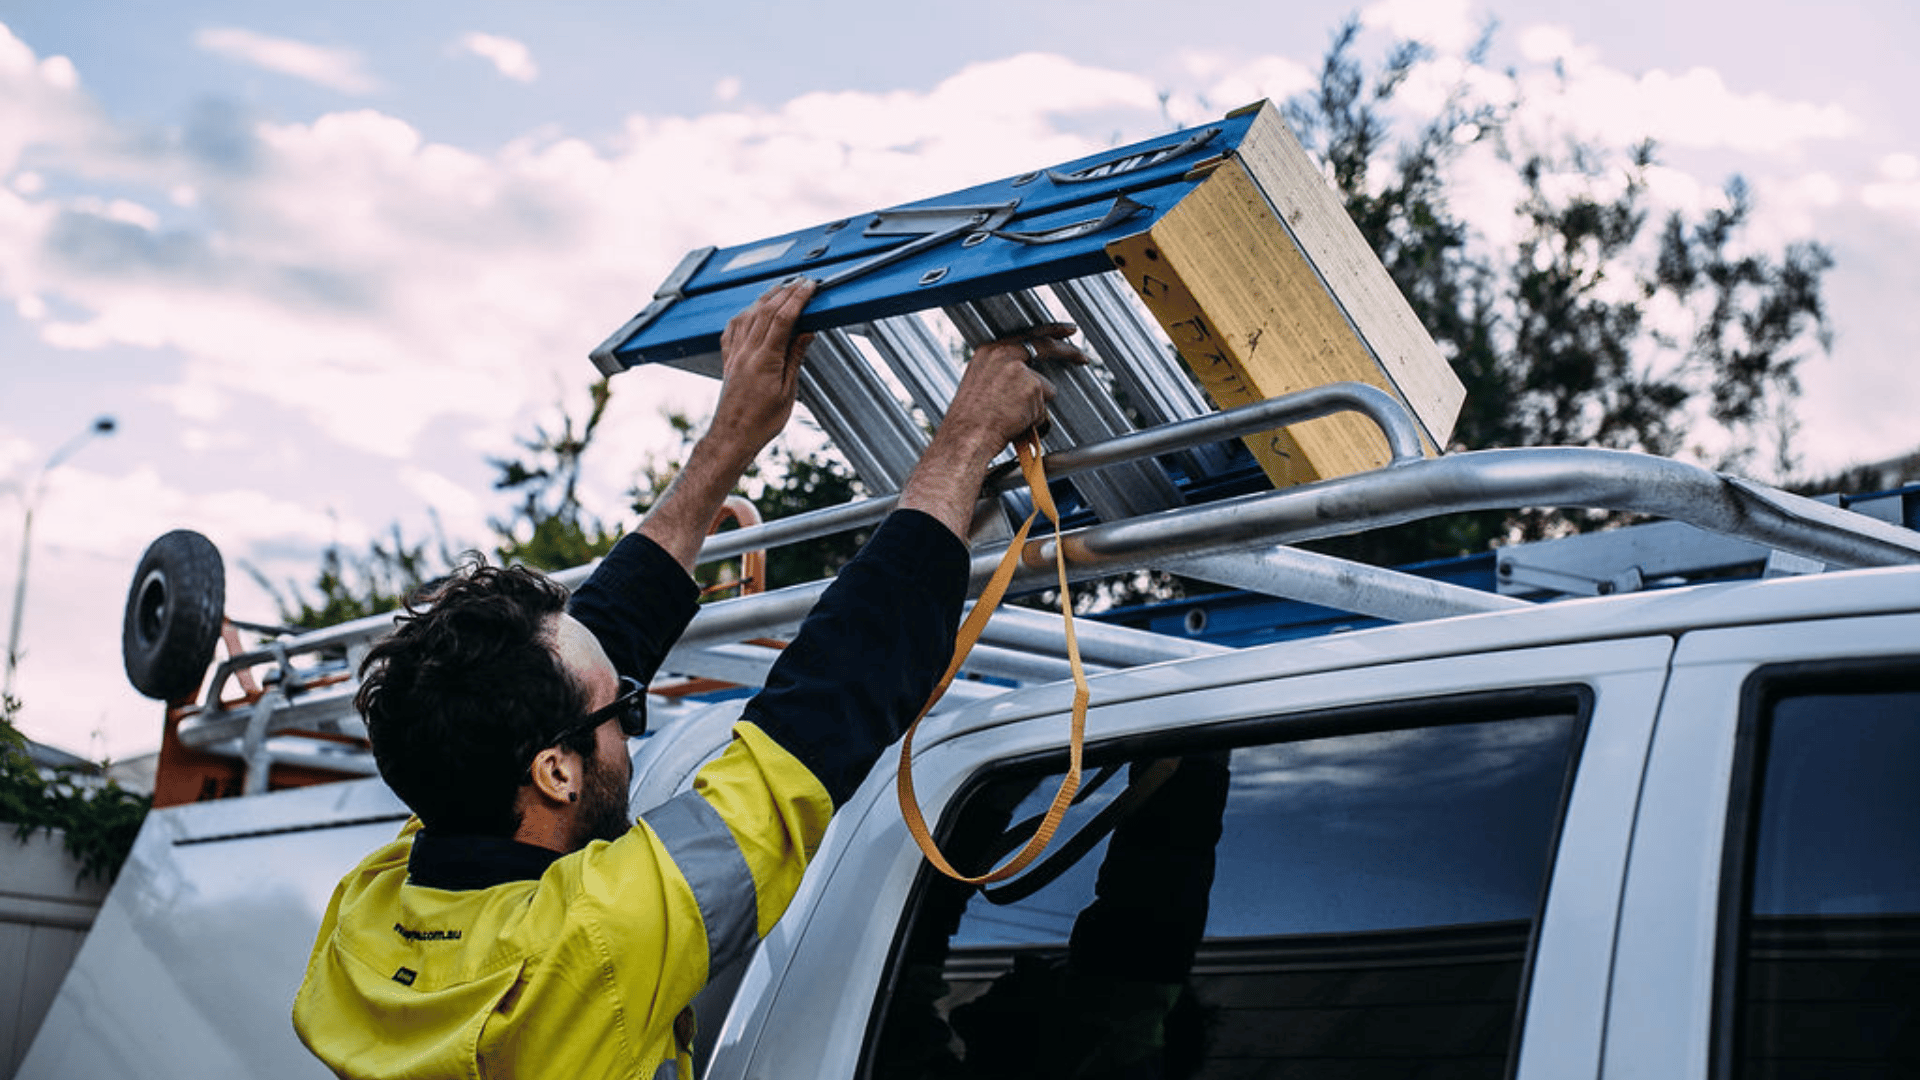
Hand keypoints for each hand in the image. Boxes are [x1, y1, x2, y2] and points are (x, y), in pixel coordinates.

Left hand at [637, 278, 812, 571]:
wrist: (732, 437)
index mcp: (764, 360)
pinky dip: (744, 314)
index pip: (782, 319)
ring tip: (780, 288)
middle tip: (800, 281)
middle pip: (765, 311)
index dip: (796, 298)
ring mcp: (734, 354)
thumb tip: (806, 332)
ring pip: (748, 315)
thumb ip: (794, 357)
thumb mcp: (788, 392)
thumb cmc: (761, 422)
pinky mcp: (728, 360)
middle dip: (784, 292)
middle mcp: (746, 352)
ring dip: (764, 298)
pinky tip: (751, 311)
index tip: (809, 286)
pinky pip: (733, 329)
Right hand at [945, 324, 1081, 452]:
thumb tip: (1029, 377)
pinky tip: (1015, 423)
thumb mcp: (980, 384)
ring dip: (1035, 407)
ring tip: (1010, 418)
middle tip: (1082, 357)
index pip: (1027, 334)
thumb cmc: (970, 420)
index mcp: (989, 351)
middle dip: (1068, 352)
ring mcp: (1019, 369)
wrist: (965, 437)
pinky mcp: (1032, 387)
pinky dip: (1035, 420)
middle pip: (1046, 347)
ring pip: (1044, 389)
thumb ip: (1004, 373)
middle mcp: (1004, 354)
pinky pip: (1044, 408)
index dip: (1052, 331)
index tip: (1067, 331)